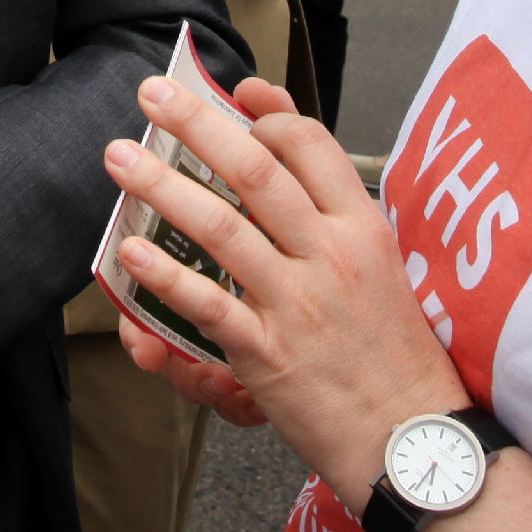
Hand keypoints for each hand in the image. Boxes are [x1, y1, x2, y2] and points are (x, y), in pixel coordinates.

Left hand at [104, 76, 465, 507]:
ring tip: (121, 158)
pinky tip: (131, 252)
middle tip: (151, 93)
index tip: (229, 96)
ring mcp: (299, 302)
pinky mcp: (269, 353)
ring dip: (161, 185)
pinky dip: (164, 275)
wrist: (410, 438)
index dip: (265, 112)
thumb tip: (287, 153)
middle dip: (196, 122)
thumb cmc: (393, 353)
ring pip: (221, 226)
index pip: (310, 143)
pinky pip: (207, 304)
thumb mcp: (380, 266)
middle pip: (255, 168)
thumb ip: (334, 210)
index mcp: (363, 228)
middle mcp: (332, 254)